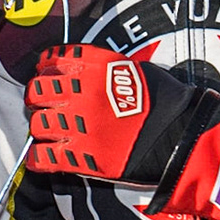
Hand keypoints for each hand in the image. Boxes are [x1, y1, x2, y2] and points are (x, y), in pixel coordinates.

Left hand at [24, 43, 212, 184]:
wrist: (183, 137)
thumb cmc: (168, 103)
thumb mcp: (139, 70)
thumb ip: (108, 69)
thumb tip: (92, 70)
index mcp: (96, 68)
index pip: (54, 59)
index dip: (47, 67)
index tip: (47, 73)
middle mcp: (82, 93)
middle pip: (38, 91)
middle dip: (37, 98)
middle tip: (44, 104)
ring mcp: (80, 125)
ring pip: (37, 124)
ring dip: (40, 128)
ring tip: (49, 132)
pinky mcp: (82, 156)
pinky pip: (44, 158)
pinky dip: (38, 159)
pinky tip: (41, 158)